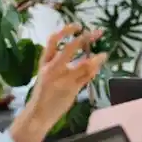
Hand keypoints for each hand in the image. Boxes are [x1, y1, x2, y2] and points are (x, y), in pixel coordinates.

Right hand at [11, 24, 106, 141]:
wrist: (37, 115)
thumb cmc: (43, 93)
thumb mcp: (47, 74)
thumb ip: (59, 63)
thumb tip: (79, 53)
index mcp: (44, 62)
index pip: (53, 41)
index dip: (66, 31)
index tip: (78, 26)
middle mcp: (53, 68)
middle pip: (70, 49)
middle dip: (85, 39)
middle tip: (97, 33)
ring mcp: (63, 79)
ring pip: (83, 64)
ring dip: (96, 57)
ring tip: (104, 54)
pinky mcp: (71, 89)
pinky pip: (87, 77)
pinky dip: (95, 69)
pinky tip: (100, 65)